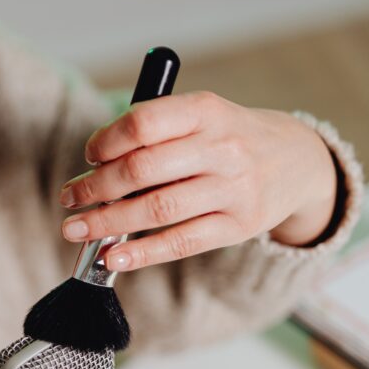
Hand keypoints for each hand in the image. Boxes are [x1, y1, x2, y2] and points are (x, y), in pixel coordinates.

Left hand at [57, 91, 339, 270]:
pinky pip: (181, 243)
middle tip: (69, 198)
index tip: (90, 157)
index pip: (144, 122)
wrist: (298, 162)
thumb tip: (95, 169)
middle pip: (143, 169)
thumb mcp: (201, 117)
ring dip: (107, 222)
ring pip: (157, 209)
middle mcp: (222, 148)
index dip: (107, 141)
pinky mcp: (237, 226)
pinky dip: (141, 253)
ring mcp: (233, 189)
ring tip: (75, 229)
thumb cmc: (228, 139)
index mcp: (206, 110)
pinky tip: (111, 258)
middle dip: (96, 187)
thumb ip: (154, 133)